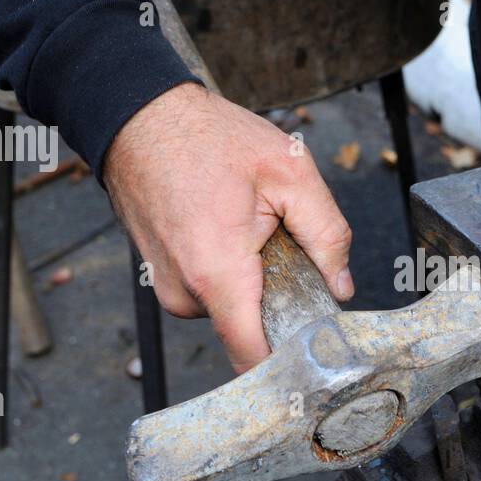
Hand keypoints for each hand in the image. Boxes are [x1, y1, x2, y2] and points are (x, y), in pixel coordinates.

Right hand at [103, 83, 353, 372]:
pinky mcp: (161, 279)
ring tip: (250, 229)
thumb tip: (341, 286)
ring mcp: (167, 288)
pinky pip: (209, 292)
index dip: (290, 365)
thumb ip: (328, 234)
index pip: (253, 358)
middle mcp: (186, 292)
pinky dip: (228, 272)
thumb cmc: (210, 137)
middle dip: (277, 301)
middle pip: (249, 331)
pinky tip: (226, 228)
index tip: (317, 356)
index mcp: (218, 273)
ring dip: (251, 282)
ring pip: (230, 310)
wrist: (140, 116)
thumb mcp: (291, 172)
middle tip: (284, 249)